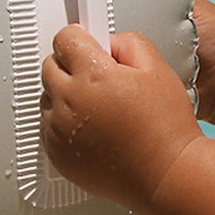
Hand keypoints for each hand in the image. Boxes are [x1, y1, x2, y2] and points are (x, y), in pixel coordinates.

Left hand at [40, 26, 199, 208]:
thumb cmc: (166, 129)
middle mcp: (69, 101)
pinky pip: (50, 130)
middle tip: (100, 81)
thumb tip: (109, 42)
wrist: (165, 176)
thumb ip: (129, 43)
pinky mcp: (57, 155)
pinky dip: (66, 128)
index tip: (89, 46)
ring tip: (102, 112)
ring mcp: (59, 131)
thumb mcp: (159, 69)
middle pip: (49, 67)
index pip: (65, 39)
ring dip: (67, 99)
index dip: (81, 39)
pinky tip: (96, 133)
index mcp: (93, 74)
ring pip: (48, 100)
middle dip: (71, 67)